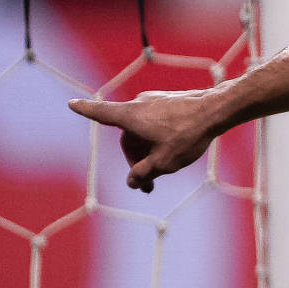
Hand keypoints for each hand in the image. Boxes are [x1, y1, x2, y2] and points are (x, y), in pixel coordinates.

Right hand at [68, 88, 228, 191]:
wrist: (217, 110)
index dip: (85, 110)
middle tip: (147, 186)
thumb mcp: (163, 163)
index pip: (101, 114)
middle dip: (135, 161)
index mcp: (130, 116)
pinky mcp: (171, 102)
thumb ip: (143, 174)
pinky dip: (159, 139)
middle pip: (128, 137)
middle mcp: (140, 104)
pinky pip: (157, 124)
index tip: (71, 103)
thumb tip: (132, 181)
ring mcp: (156, 101)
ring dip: (149, 152)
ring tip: (165, 171)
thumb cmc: (188, 135)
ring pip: (144, 132)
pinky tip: (176, 152)